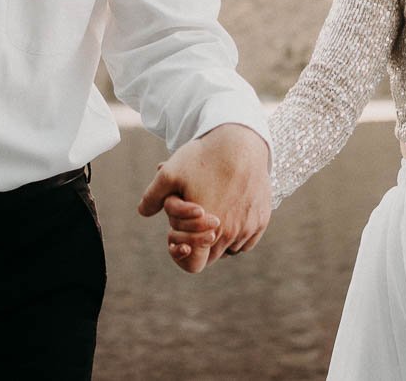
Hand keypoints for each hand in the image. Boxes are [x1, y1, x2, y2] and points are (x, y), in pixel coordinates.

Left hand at [138, 122, 270, 273]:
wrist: (241, 141)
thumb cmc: (204, 157)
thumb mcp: (170, 173)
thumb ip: (152, 197)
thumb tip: (142, 211)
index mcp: (208, 231)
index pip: (194, 263)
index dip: (183, 253)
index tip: (180, 234)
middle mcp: (232, 234)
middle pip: (212, 255)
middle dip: (200, 241)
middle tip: (195, 215)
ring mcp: (250, 227)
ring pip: (231, 248)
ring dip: (220, 237)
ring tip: (212, 209)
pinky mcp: (263, 218)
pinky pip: (248, 239)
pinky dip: (239, 232)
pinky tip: (230, 209)